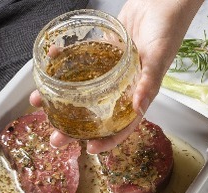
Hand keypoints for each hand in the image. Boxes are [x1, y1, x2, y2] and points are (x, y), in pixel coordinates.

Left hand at [31, 0, 202, 153]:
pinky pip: (80, 61)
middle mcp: (123, 85)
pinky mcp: (102, 50)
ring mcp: (110, 69)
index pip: (122, 125)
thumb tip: (138, 107)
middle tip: (55, 136)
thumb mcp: (159, 57)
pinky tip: (48, 63)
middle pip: (96, 113)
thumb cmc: (168, 28)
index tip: (90, 149)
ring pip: (82, 90)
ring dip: (60, 97)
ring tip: (39, 101)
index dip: (108, 140)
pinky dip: (63, 63)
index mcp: (139, 93)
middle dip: (74, 127)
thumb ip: (149, 82)